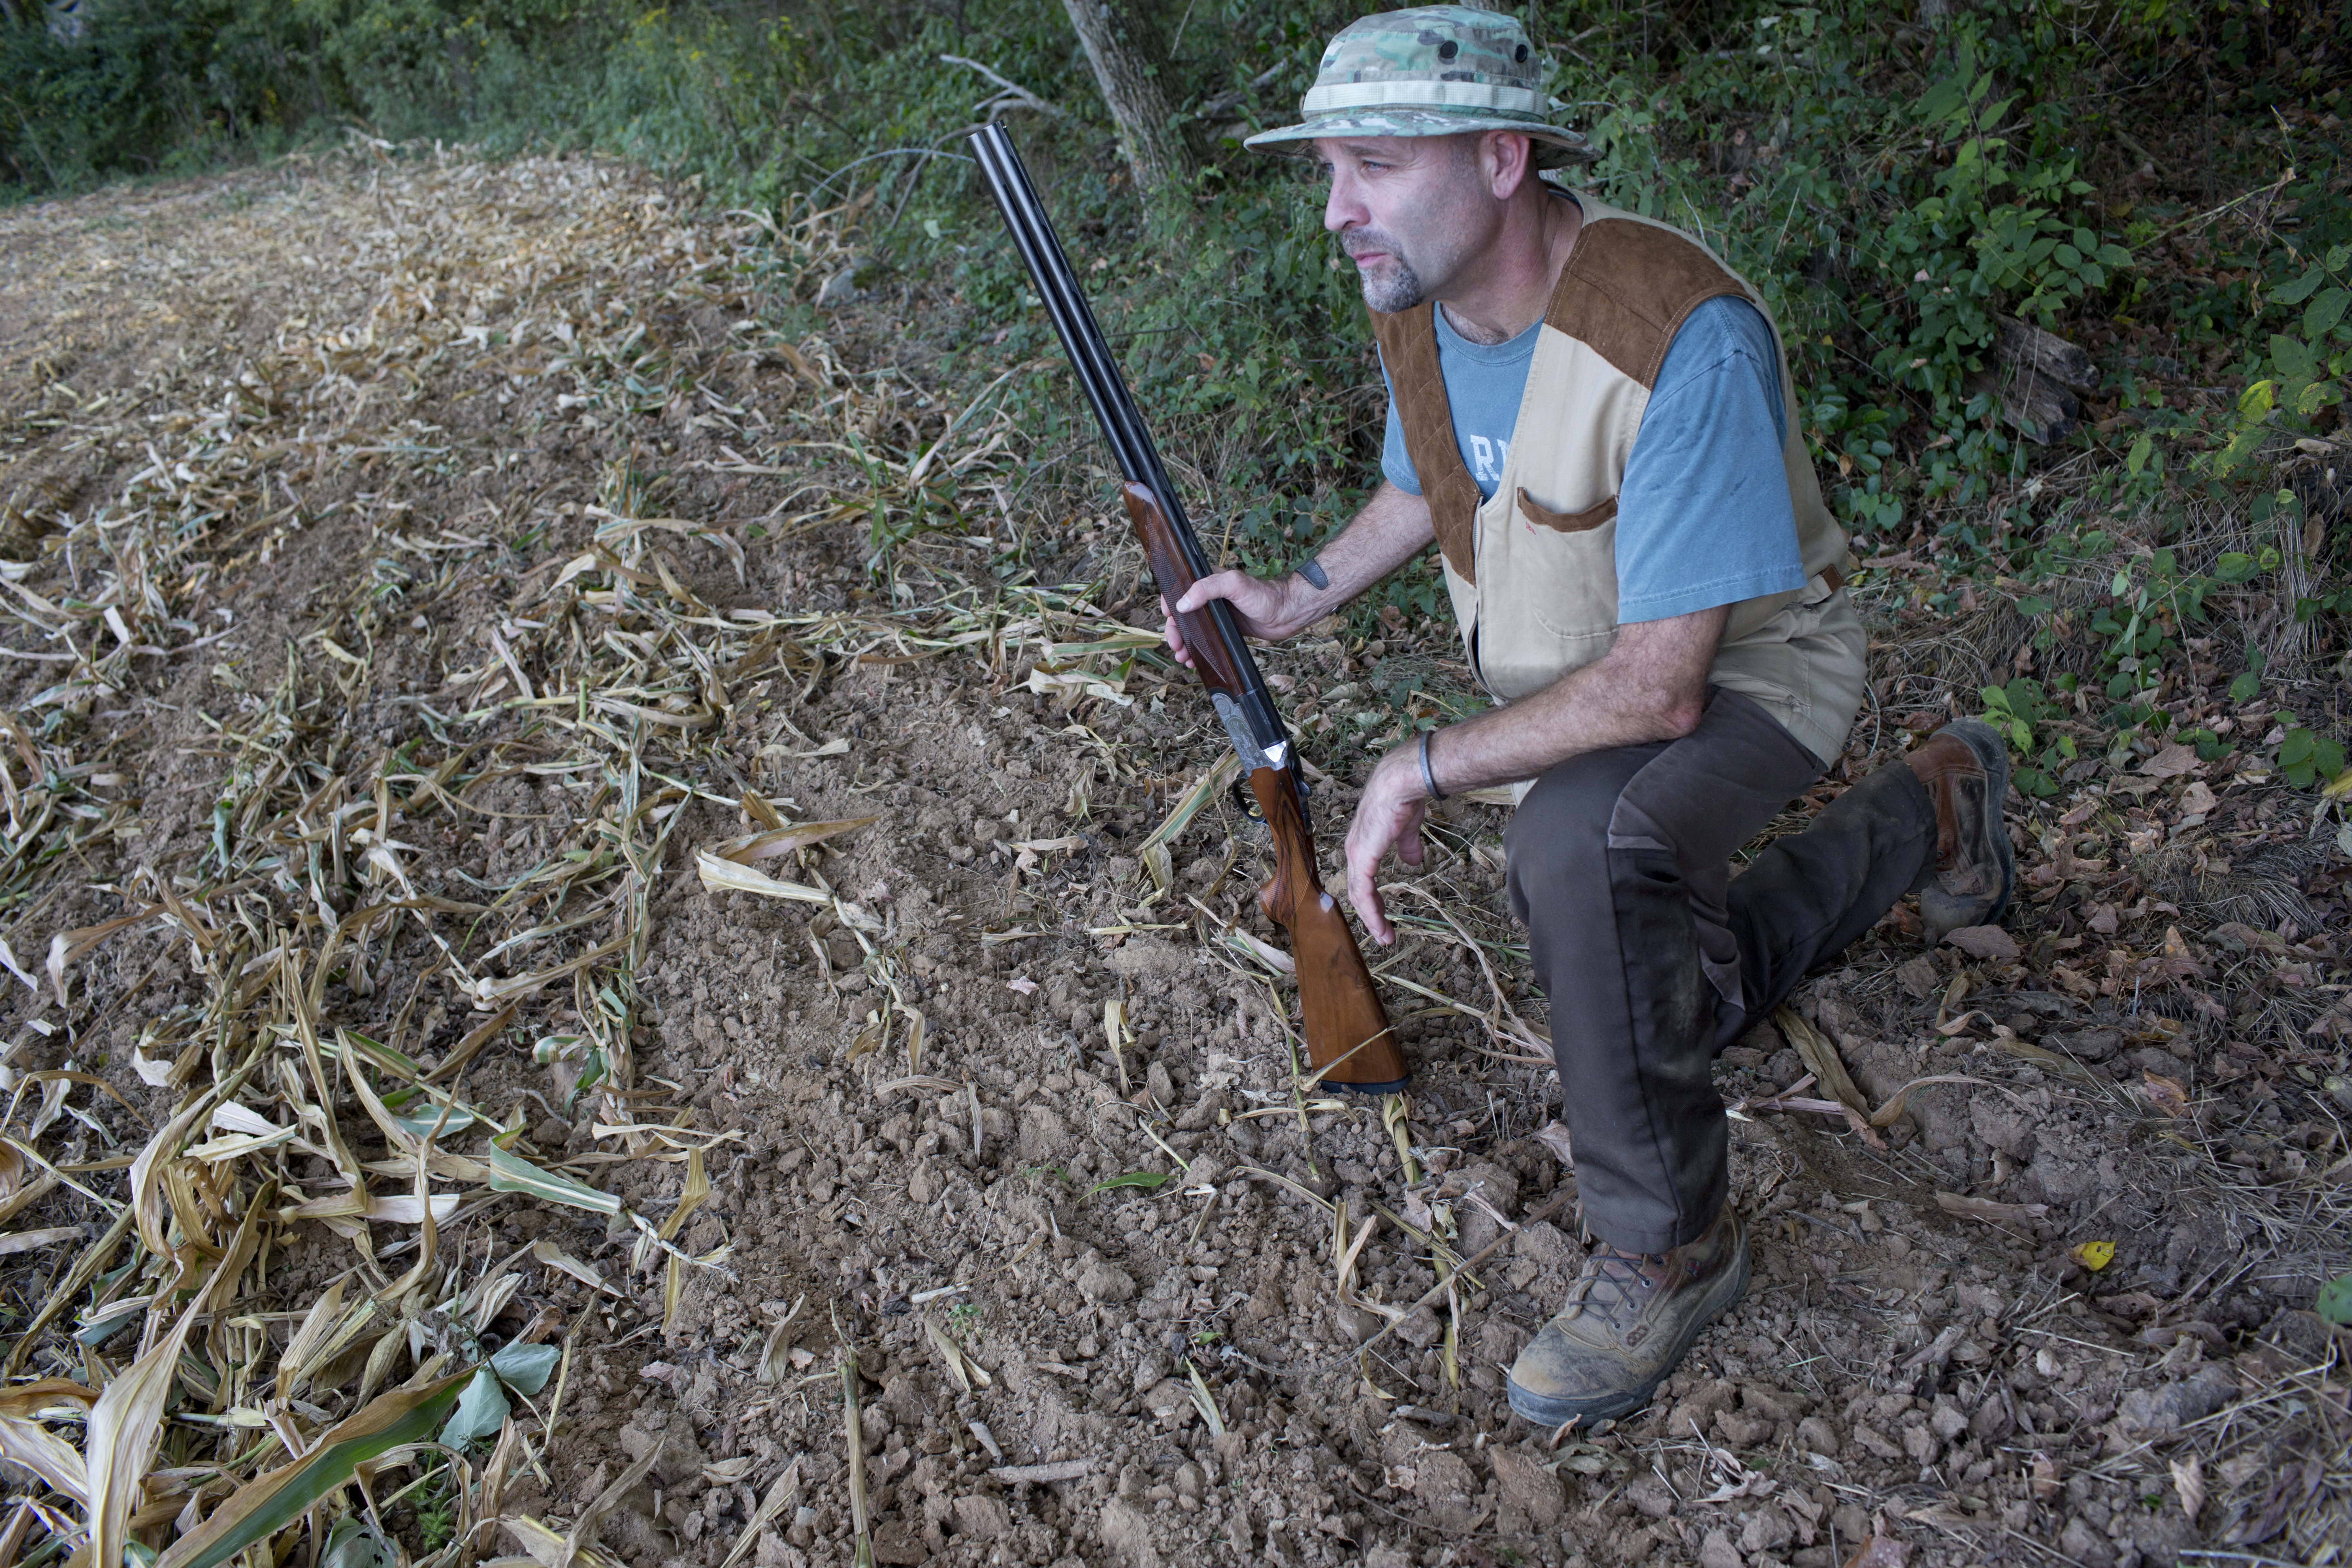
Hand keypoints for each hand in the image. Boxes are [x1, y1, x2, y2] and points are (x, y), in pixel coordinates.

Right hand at [1161, 570, 1299, 668]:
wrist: (1288, 614)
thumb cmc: (1265, 595)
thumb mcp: (1234, 584)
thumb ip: (1207, 588)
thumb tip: (1182, 604)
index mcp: (1210, 581)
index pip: (1180, 588)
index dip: (1169, 602)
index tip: (1168, 616)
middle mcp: (1211, 598)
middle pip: (1183, 614)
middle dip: (1175, 630)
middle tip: (1175, 645)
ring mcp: (1218, 615)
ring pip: (1193, 630)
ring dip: (1184, 643)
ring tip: (1182, 658)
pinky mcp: (1226, 631)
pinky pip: (1206, 641)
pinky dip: (1197, 651)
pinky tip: (1194, 661)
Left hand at [1343, 742, 1431, 945]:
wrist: (1400, 785)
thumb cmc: (1403, 800)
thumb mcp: (1406, 830)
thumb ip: (1406, 847)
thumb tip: (1412, 861)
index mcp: (1363, 844)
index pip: (1361, 878)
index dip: (1371, 899)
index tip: (1384, 917)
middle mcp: (1354, 851)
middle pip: (1357, 891)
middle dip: (1371, 914)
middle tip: (1384, 934)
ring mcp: (1356, 855)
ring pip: (1358, 895)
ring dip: (1372, 918)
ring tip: (1385, 937)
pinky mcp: (1362, 858)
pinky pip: (1363, 891)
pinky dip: (1371, 911)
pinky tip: (1380, 925)